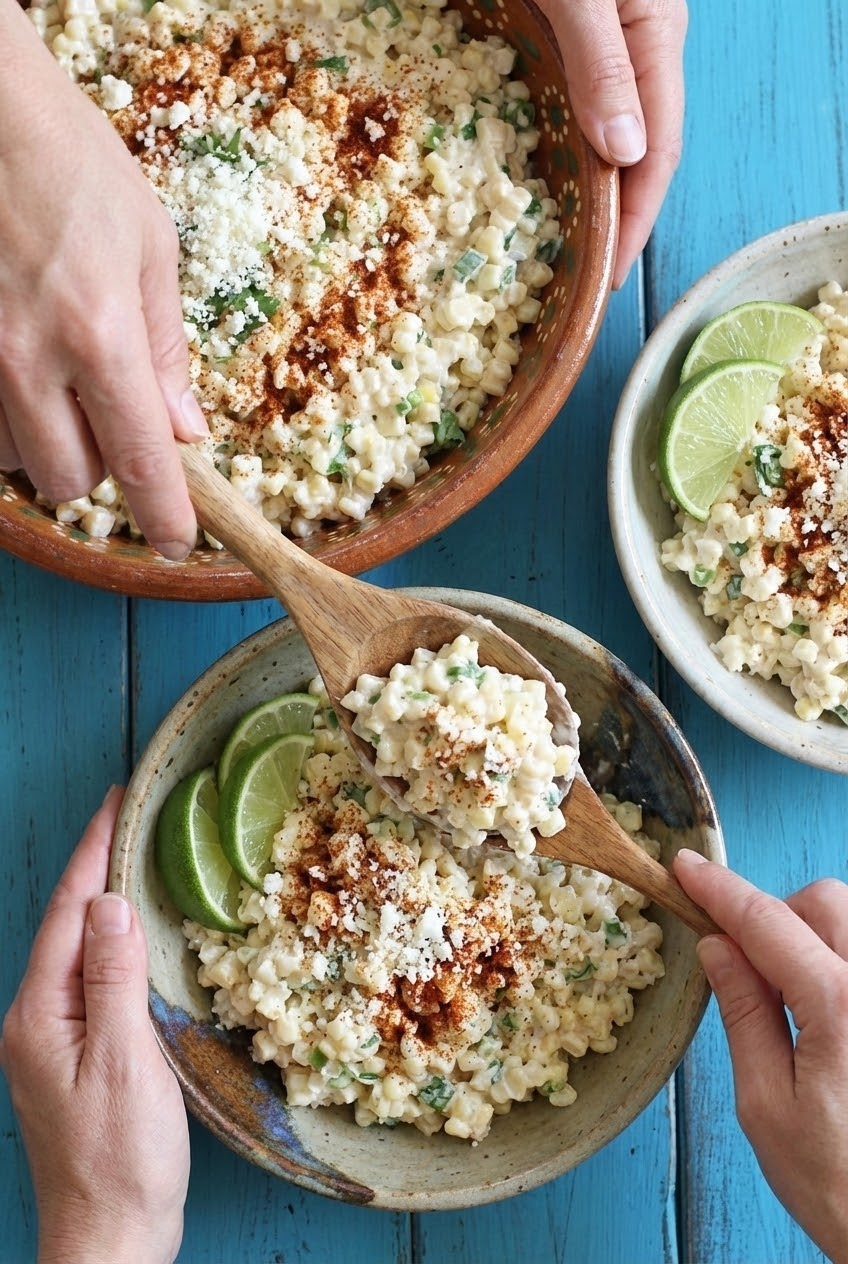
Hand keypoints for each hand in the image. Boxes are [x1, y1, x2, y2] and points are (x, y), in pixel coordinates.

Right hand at [0, 0, 207, 559]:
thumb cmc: (68, 161)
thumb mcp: (149, 246)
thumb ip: (166, 350)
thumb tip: (185, 430)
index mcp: (100, 336)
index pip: (141, 463)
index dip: (164, 516)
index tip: (177, 542)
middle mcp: (27, 362)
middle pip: (68, 481)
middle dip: (99, 466)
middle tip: (108, 415)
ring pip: (13, 460)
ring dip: (43, 440)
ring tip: (53, 379)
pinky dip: (1, 417)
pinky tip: (13, 369)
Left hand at [0, 787, 189, 1263]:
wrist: (108, 1240)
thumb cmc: (121, 1159)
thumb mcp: (124, 1063)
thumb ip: (114, 980)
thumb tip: (110, 905)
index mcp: (40, 1016)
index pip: (68, 915)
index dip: (92, 855)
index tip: (115, 803)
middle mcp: (34, 1021)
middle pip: (65, 926)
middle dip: (94, 867)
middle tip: (127, 816)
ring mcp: (49, 1041)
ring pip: (75, 951)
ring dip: (101, 902)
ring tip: (132, 859)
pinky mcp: (71, 1057)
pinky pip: (88, 979)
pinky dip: (110, 944)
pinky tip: (132, 936)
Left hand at [539, 0, 687, 287]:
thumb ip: (603, 64)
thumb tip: (625, 153)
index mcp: (657, 35)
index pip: (658, 152)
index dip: (635, 220)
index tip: (610, 275)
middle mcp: (642, 44)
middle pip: (638, 150)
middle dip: (616, 216)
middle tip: (587, 276)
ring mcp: (613, 39)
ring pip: (607, 130)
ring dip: (591, 185)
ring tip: (569, 238)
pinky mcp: (578, 26)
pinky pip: (577, 102)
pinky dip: (566, 145)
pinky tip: (546, 170)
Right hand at [675, 851, 847, 1263]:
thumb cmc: (842, 1187)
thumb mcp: (768, 1105)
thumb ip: (744, 1013)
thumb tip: (718, 948)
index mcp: (841, 1007)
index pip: (767, 922)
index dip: (720, 890)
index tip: (686, 868)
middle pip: (824, 901)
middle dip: (776, 914)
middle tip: (747, 963)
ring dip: (813, 937)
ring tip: (793, 999)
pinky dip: (839, 961)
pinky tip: (828, 1011)